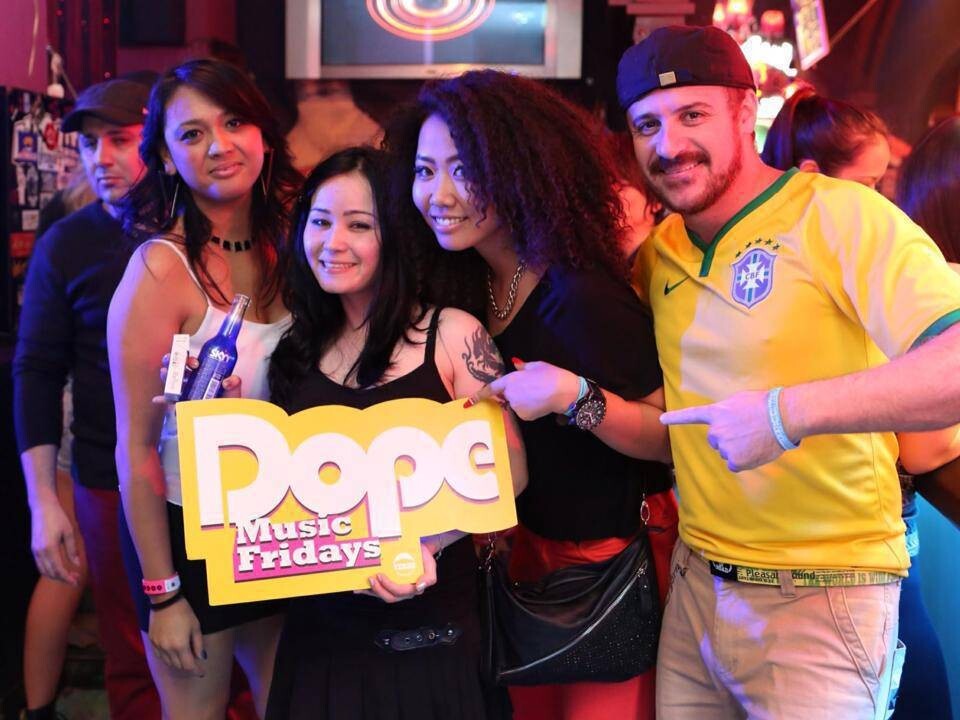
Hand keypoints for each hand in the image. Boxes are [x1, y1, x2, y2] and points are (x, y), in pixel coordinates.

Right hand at [30, 497, 80, 584]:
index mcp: (50, 548)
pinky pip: (40, 564)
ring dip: (55, 575)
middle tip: (75, 579)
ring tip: (69, 575)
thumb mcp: (69, 532)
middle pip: (50, 572)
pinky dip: (49, 570)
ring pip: (43, 570)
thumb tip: (77, 563)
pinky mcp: (33, 548)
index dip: (67, 577)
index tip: (75, 582)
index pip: (58, 569)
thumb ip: (72, 549)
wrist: (42, 508)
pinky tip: (58, 568)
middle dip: (62, 578)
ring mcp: (35, 551)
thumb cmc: (58, 518)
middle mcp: (40, 552)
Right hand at [148, 597, 205, 675]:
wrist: (165, 602)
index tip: (202, 673)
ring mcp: (158, 646)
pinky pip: (159, 656)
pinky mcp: (152, 642)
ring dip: (177, 663)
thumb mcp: (195, 627)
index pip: (189, 665)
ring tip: (184, 659)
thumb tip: (201, 658)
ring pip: (168, 662)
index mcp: (180, 646)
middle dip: (188, 666)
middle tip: (194, 664)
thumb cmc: (184, 612)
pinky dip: (167, 658)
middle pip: (178, 665)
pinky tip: (172, 655)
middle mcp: (167, 649)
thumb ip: (198, 644)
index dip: (196, 670)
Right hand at [151, 353, 240, 403]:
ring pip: (172, 381)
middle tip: (179, 364)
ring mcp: (185, 393)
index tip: (196, 363)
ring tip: (165, 371)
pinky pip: (169, 400)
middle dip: (174, 362)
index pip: (193, 363)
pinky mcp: (180, 405)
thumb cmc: (229, 405)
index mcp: (203, 375)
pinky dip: (162, 399)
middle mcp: (192, 382)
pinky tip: (158, 399)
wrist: (226, 424)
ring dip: (166, 374)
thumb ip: (234, 384)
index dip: (190, 359)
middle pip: (179, 368)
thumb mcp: (233, 393)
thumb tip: (229, 380)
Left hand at [356, 543, 437, 602]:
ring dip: (370, 591)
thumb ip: (429, 577)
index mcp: (413, 589)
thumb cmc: (423, 557)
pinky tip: (359, 587)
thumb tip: (419, 587)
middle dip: (378, 589)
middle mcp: (403, 592)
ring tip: (362, 585)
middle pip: (389, 597)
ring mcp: (394, 589)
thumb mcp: (430, 564)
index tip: (381, 575)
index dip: (389, 586)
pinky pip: (377, 591)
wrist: (418, 549)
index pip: (400, 591)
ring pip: (381, 595)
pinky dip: (367, 590)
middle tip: (371, 578)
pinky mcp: (387, 585)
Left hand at [465, 358, 579, 420]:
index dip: (479, 396)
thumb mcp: (536, 365)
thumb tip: (515, 364)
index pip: (491, 389)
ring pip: (516, 405)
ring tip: (538, 394)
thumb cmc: (551, 375)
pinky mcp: (525, 416)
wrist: (565, 392)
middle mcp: (510, 395)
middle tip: (532, 388)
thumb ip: (522, 367)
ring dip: (523, 401)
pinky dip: (529, 408)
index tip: (468, 403)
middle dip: (515, 393)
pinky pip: (523, 412)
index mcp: (510, 380)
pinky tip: (540, 403)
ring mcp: (517, 407)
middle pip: (507, 396)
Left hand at [660, 389, 783, 471]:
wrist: (781, 417)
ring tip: (754, 438)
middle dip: (727, 438)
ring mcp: (724, 447)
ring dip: (737, 449)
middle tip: (746, 431)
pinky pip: (735, 464)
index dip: (675, 418)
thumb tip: (728, 418)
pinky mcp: (734, 460)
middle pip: (715, 440)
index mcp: (717, 413)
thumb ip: (727, 411)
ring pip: (726, 452)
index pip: (691, 415)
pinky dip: (744, 461)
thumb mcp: (739, 400)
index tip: (661, 419)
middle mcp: (715, 431)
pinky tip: (754, 451)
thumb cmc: (766, 405)